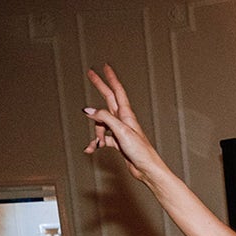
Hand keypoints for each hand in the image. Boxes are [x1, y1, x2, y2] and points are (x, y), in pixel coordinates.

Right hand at [83, 65, 163, 182]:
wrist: (146, 169)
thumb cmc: (140, 151)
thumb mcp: (121, 131)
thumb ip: (105, 118)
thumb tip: (89, 110)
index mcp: (126, 114)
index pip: (117, 90)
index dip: (110, 78)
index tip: (104, 67)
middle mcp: (123, 119)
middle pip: (108, 99)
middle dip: (100, 86)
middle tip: (91, 74)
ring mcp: (119, 130)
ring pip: (101, 123)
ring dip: (96, 133)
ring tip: (97, 144)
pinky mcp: (117, 141)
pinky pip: (102, 139)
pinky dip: (95, 143)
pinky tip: (90, 149)